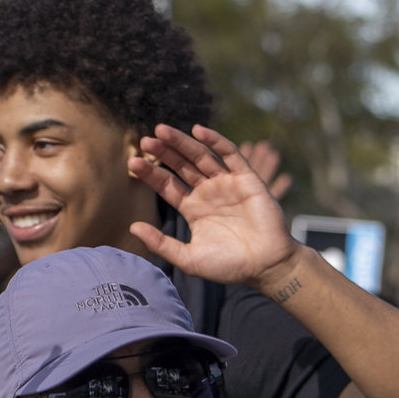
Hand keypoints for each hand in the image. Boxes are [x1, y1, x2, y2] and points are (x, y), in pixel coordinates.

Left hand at [129, 124, 299, 289]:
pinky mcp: (247, 178)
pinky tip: (198, 131)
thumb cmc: (229, 266)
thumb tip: (132, 227)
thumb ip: (161, 244)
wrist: (266, 266)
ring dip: (182, 142)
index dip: (151, 173)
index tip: (133, 163)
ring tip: (162, 131)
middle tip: (144, 141)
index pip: (167, 185)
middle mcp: (208, 192)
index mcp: (193, 208)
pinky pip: (229, 154)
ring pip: (201, 156)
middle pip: (181, 165)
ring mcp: (227, 183)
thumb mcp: (189, 259)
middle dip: (163, 153)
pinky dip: (215, 141)